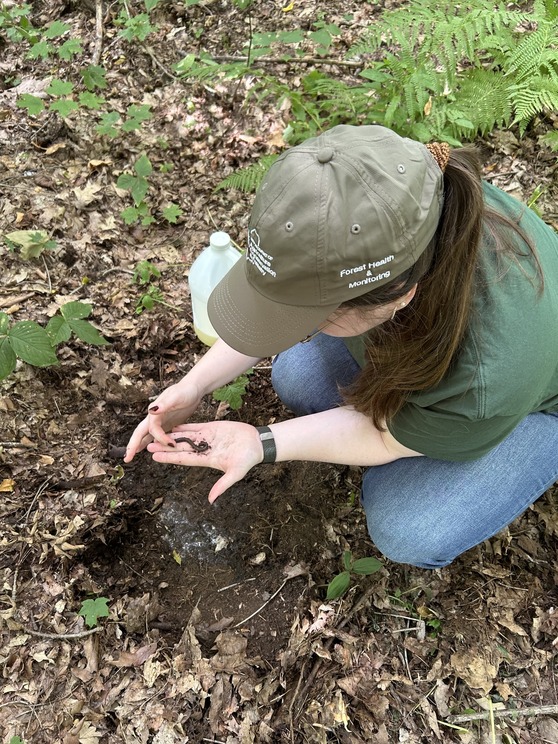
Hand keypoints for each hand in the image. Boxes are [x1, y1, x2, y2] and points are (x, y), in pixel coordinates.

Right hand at [124, 380, 202, 461]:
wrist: (192, 389)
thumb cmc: (185, 391)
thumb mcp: (176, 396)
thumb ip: (165, 403)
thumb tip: (152, 410)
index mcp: (155, 411)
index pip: (152, 429)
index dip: (160, 438)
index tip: (171, 444)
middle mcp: (154, 416)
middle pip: (140, 432)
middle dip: (133, 445)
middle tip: (127, 458)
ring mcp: (159, 420)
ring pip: (146, 435)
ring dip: (139, 445)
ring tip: (132, 455)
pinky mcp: (166, 423)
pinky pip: (156, 435)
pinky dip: (151, 442)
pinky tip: (148, 448)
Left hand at [146, 422, 262, 502]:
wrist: (258, 443)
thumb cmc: (248, 459)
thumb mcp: (236, 473)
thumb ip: (222, 485)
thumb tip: (212, 500)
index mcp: (207, 460)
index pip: (183, 459)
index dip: (169, 457)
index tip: (155, 456)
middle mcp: (204, 450)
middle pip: (180, 448)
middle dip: (165, 447)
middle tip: (148, 445)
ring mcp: (207, 438)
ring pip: (185, 436)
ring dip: (171, 436)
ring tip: (157, 434)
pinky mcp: (213, 428)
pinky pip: (195, 427)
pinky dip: (184, 426)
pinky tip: (173, 424)